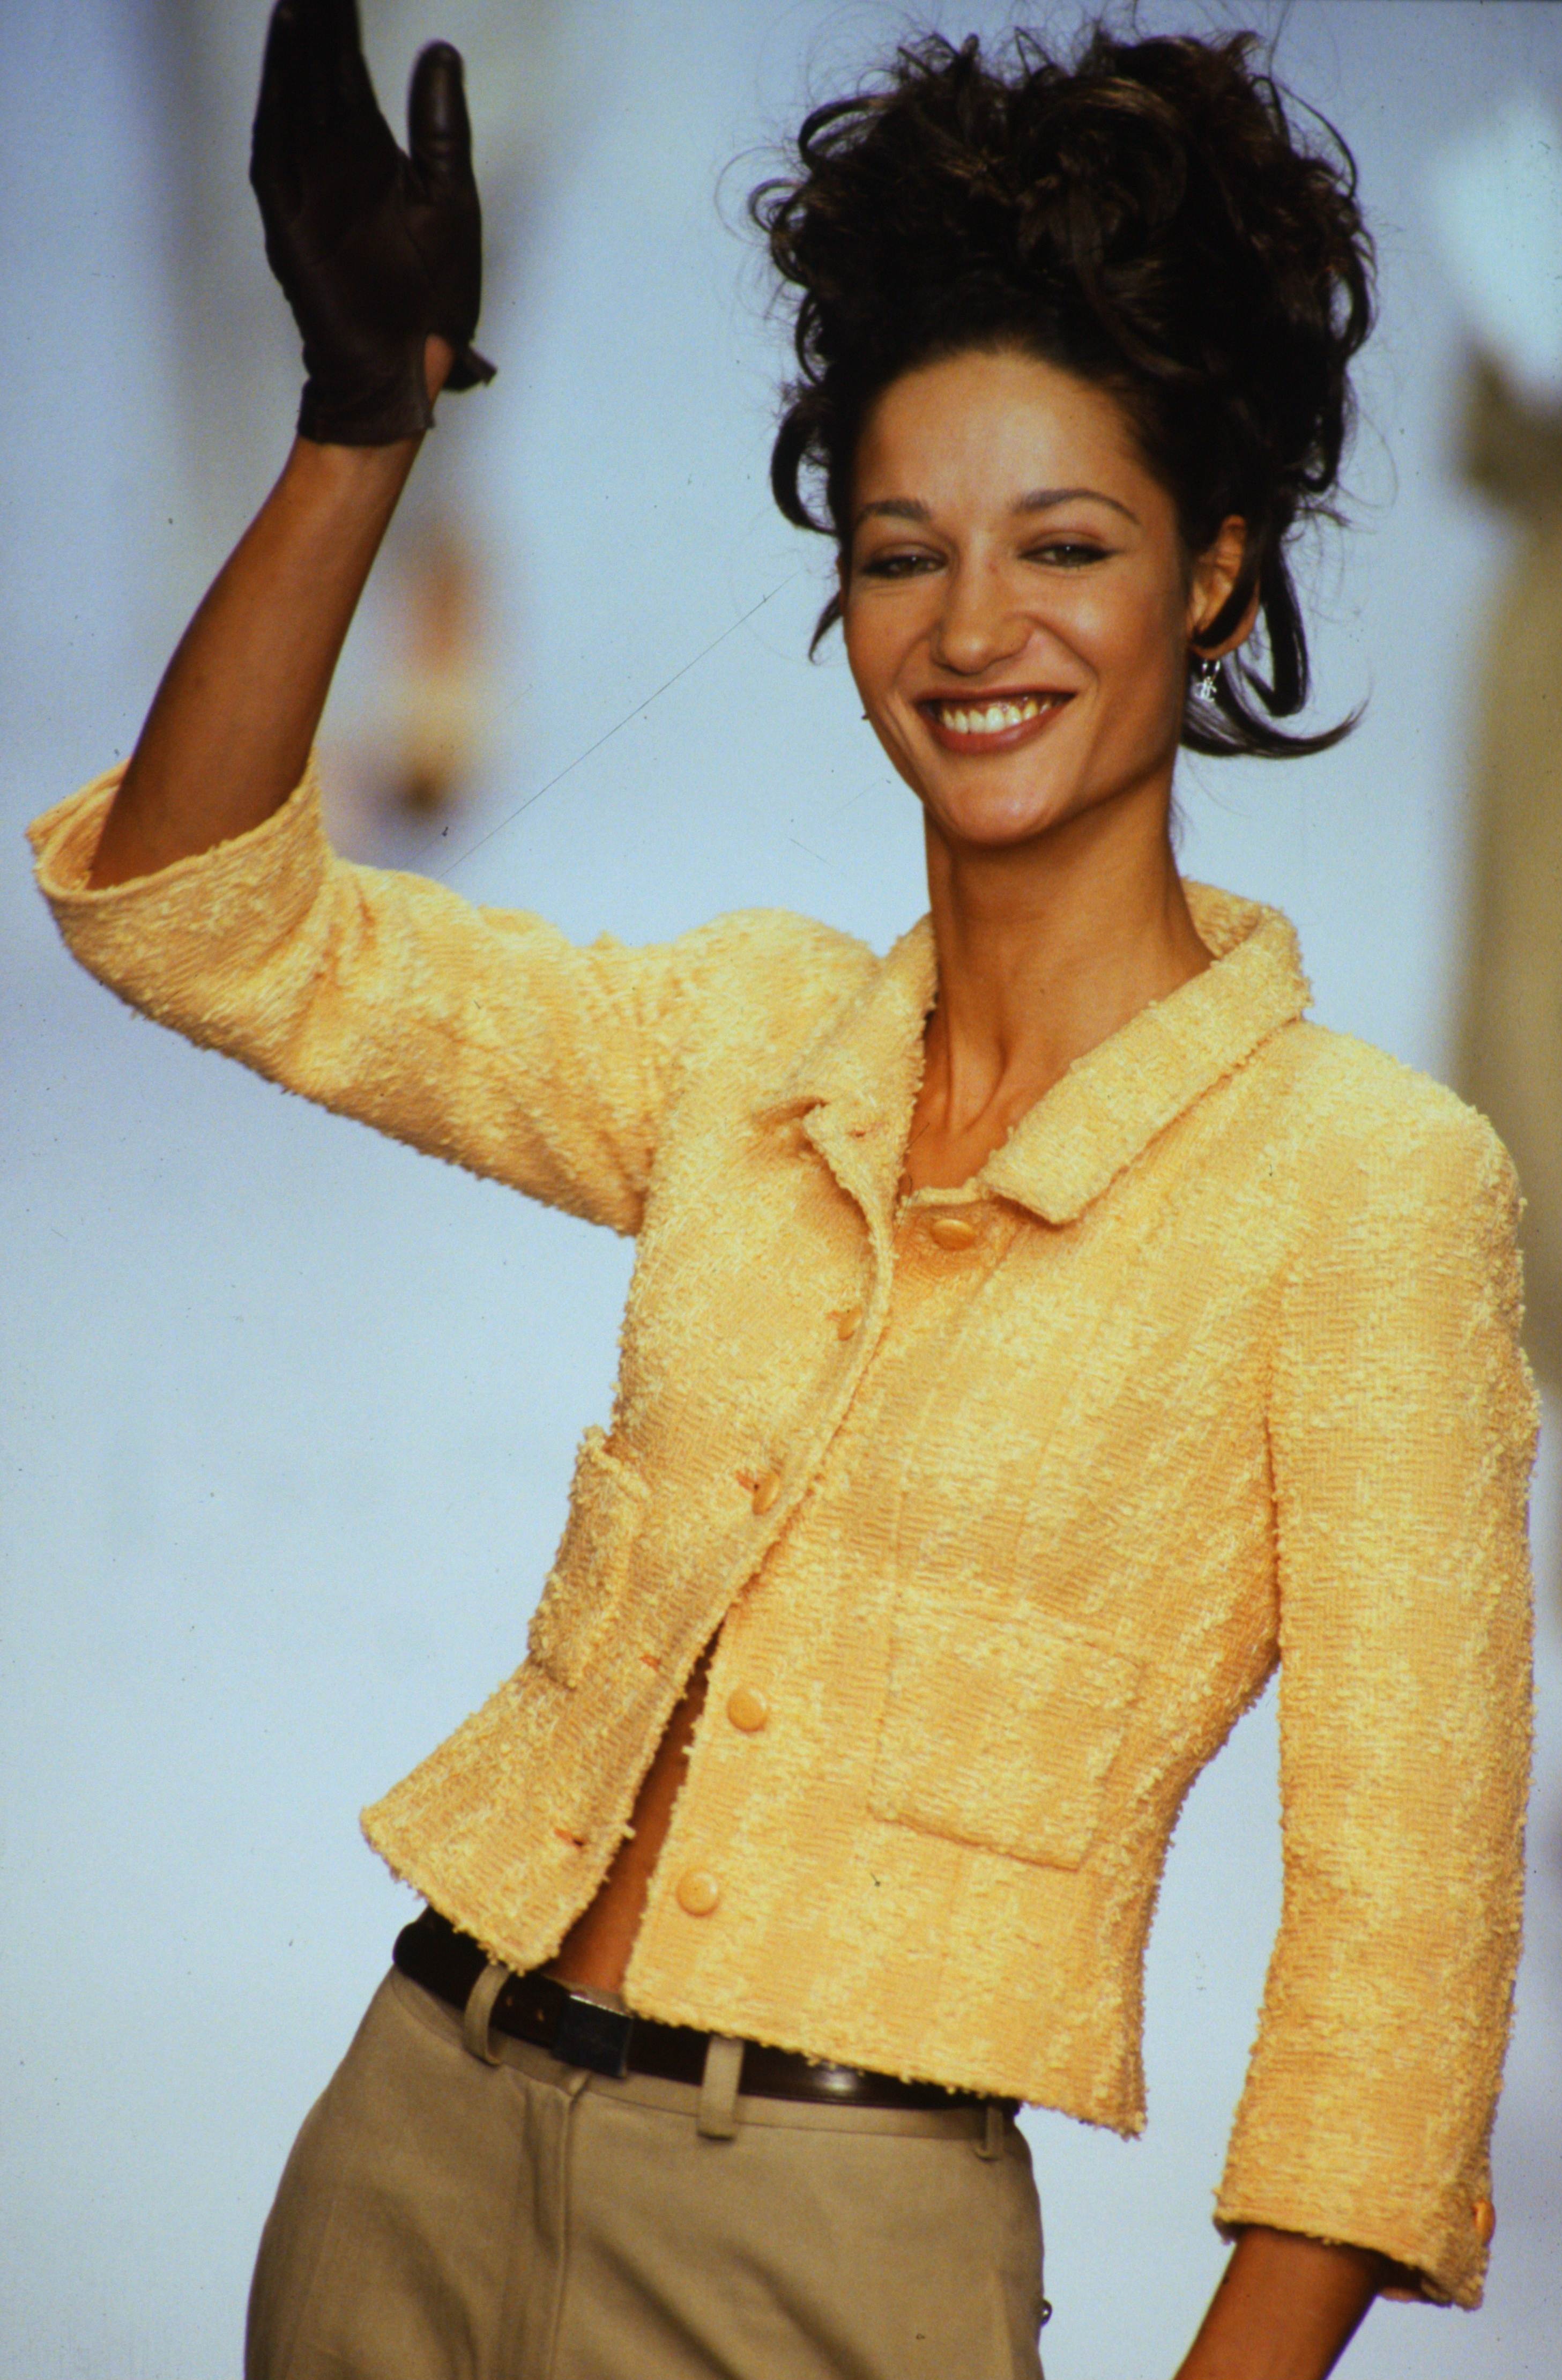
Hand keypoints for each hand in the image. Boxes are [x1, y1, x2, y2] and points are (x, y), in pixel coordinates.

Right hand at [250, 0, 494, 445]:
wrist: (405, 368)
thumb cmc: (429, 298)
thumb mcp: (451, 198)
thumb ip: (441, 127)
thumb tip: (442, 50)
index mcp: (372, 156)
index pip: (351, 73)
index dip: (345, 24)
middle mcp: (335, 162)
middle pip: (319, 73)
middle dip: (317, 21)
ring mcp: (309, 187)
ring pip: (296, 96)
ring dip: (295, 43)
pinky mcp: (292, 215)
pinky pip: (279, 142)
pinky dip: (281, 93)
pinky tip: (288, 46)